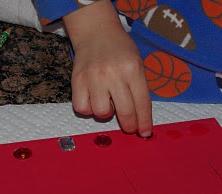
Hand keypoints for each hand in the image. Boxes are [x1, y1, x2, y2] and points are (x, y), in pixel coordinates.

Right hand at [63, 0, 152, 136]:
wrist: (96, 32)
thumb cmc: (120, 50)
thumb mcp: (137, 63)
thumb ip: (139, 88)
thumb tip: (140, 118)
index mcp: (133, 69)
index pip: (142, 102)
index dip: (144, 122)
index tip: (145, 133)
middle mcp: (114, 74)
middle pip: (125, 111)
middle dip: (129, 125)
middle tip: (130, 127)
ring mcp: (93, 78)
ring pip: (101, 113)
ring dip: (106, 113)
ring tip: (107, 101)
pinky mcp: (77, 80)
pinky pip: (82, 108)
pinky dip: (88, 108)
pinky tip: (92, 99)